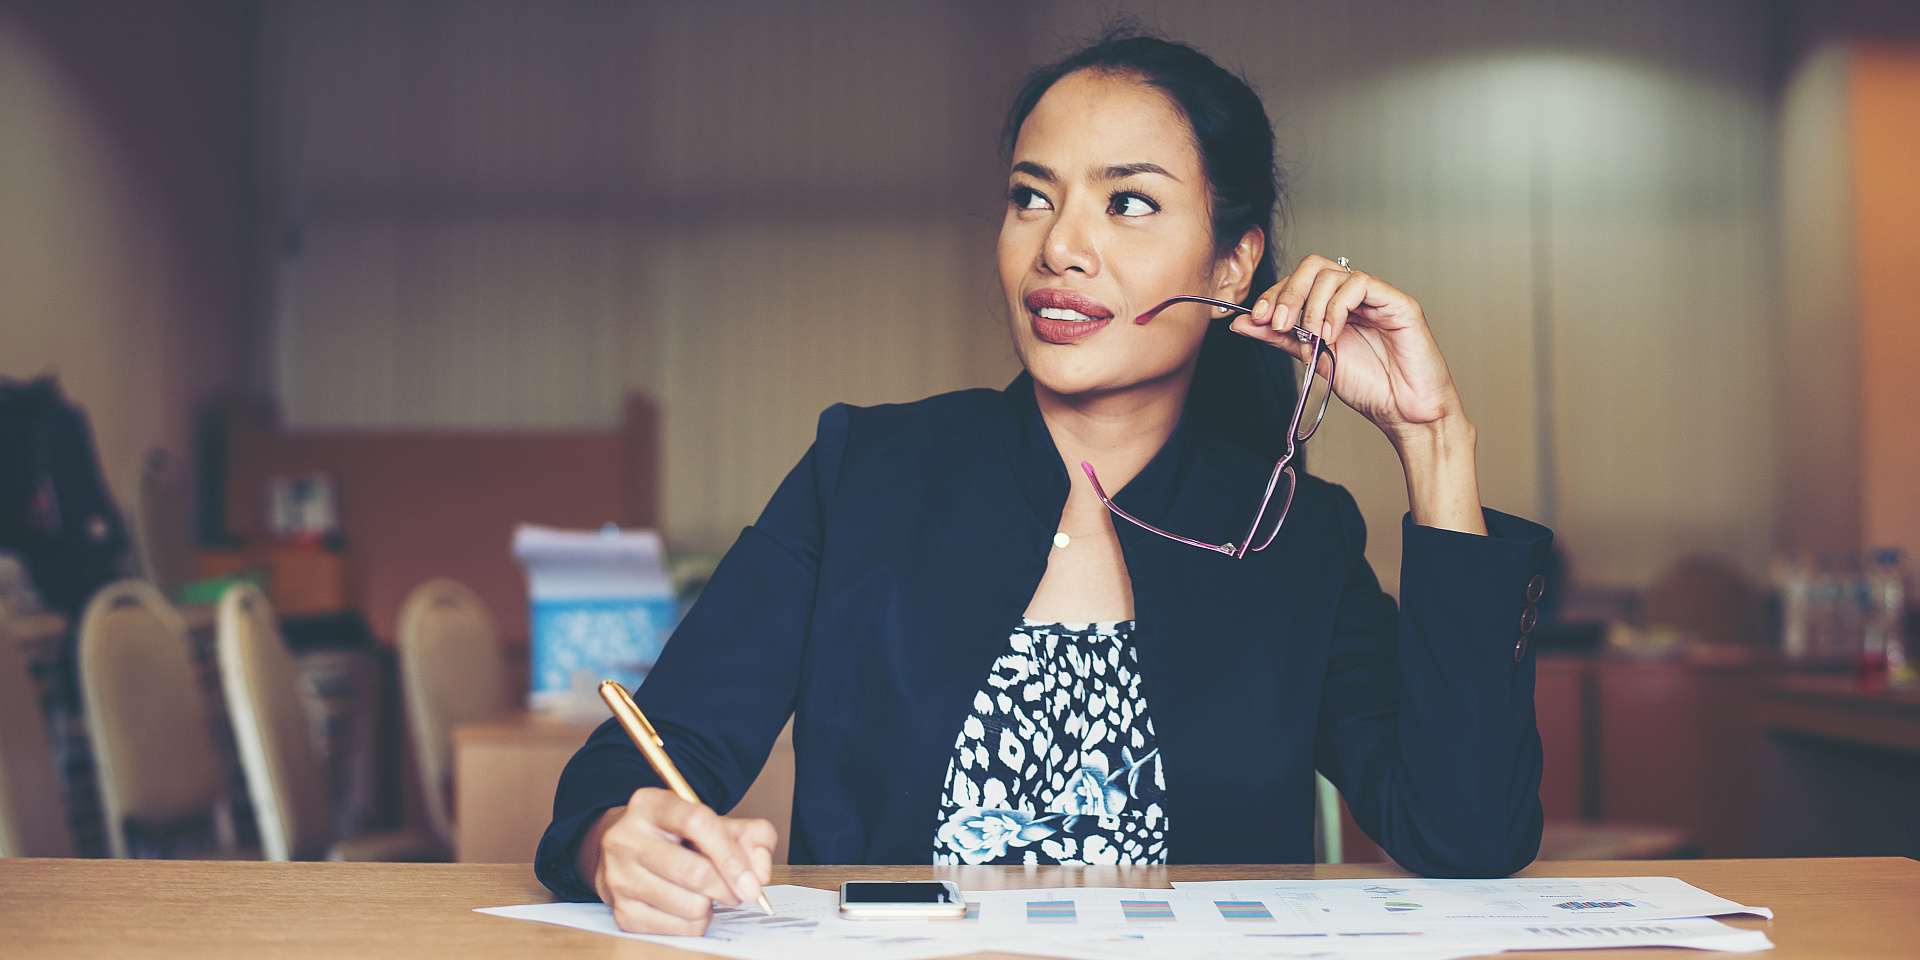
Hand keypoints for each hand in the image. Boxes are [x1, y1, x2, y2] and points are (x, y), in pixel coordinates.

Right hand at [576, 788, 777, 934]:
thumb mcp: (715, 822)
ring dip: (711, 904)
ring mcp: (619, 876)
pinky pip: (679, 928)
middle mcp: (626, 838)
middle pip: (694, 871)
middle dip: (729, 888)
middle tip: (739, 890)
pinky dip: (696, 922)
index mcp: (650, 804)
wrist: (628, 853)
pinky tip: (689, 905)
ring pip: (690, 905)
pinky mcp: (621, 911)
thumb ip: (751, 836)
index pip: (697, 823)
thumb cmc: (678, 837)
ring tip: (705, 891)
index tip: (753, 881)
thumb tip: (759, 873)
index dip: (731, 854)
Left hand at [1232, 255, 1464, 444]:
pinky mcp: (1398, 302)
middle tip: (1277, 323)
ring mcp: (1377, 296)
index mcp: (1335, 306)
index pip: (1299, 281)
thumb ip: (1281, 338)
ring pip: (1333, 274)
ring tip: (1313, 338)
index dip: (1274, 294)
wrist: (1405, 412)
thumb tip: (1241, 323)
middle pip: (1314, 266)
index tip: (1257, 319)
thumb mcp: (1314, 360)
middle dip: (1288, 293)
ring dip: (1312, 306)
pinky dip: (1337, 307)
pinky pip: (1360, 284)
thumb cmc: (1370, 387)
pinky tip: (1333, 334)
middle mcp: (1354, 296)